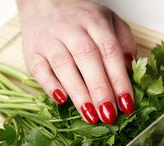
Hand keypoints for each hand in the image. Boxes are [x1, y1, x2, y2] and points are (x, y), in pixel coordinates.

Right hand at [16, 0, 136, 123]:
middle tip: (109, 115)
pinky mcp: (32, 52)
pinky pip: (39, 70)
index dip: (119, 79)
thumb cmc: (80, 18)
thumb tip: (131, 67)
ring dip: (78, 94)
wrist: (43, 2)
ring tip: (91, 116)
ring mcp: (49, 40)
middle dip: (100, 90)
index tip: (127, 103)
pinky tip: (62, 101)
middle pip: (87, 59)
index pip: (110, 52)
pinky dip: (50, 86)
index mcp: (94, 22)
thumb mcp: (108, 20)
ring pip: (63, 66)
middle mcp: (71, 30)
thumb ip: (123, 40)